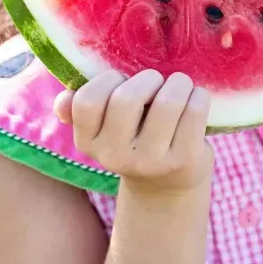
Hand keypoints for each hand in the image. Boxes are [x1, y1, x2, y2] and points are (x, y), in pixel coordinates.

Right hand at [53, 69, 213, 196]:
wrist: (168, 185)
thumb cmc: (135, 140)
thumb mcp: (105, 130)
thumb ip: (82, 111)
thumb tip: (63, 101)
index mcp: (89, 142)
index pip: (87, 101)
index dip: (108, 80)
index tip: (123, 81)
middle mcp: (116, 156)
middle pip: (127, 99)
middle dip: (148, 79)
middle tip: (158, 82)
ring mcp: (151, 161)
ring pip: (168, 102)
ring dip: (179, 83)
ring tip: (181, 86)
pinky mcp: (184, 160)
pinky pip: (195, 112)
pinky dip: (199, 96)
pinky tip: (196, 99)